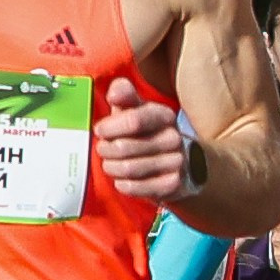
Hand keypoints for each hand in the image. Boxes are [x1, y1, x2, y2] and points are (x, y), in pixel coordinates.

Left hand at [96, 76, 188, 201]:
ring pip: (128, 168)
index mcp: (164, 116)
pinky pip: (136, 187)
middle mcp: (174, 138)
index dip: (110, 127)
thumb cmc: (148, 134)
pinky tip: (123, 180)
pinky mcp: (173, 184)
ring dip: (112, 168)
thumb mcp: (138, 111)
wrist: (179, 166)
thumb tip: (114, 92)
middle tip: (103, 150)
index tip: (100, 130)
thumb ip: (124, 96)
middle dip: (106, 149)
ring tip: (111, 164)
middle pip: (124, 147)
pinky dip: (123, 184)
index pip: (133, 120)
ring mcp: (176, 162)